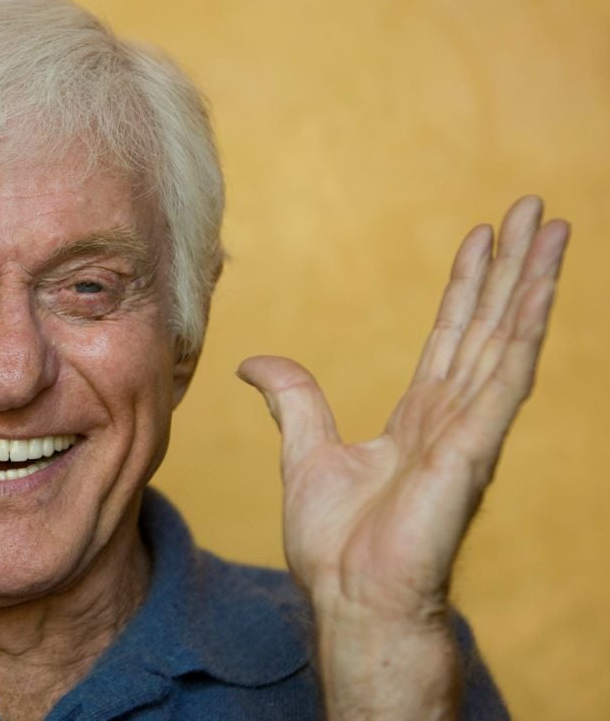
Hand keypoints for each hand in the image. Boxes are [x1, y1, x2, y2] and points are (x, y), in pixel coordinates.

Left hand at [237, 196, 567, 714]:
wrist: (348, 597)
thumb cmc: (336, 543)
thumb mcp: (303, 450)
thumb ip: (292, 399)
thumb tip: (252, 363)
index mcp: (420, 418)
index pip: (452, 337)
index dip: (468, 287)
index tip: (482, 238)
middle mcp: (454, 418)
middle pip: (489, 325)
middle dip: (512, 267)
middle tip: (535, 208)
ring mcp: (468, 434)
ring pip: (507, 341)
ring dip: (531, 283)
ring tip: (552, 228)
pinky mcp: (470, 454)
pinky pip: (503, 384)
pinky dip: (521, 335)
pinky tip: (538, 293)